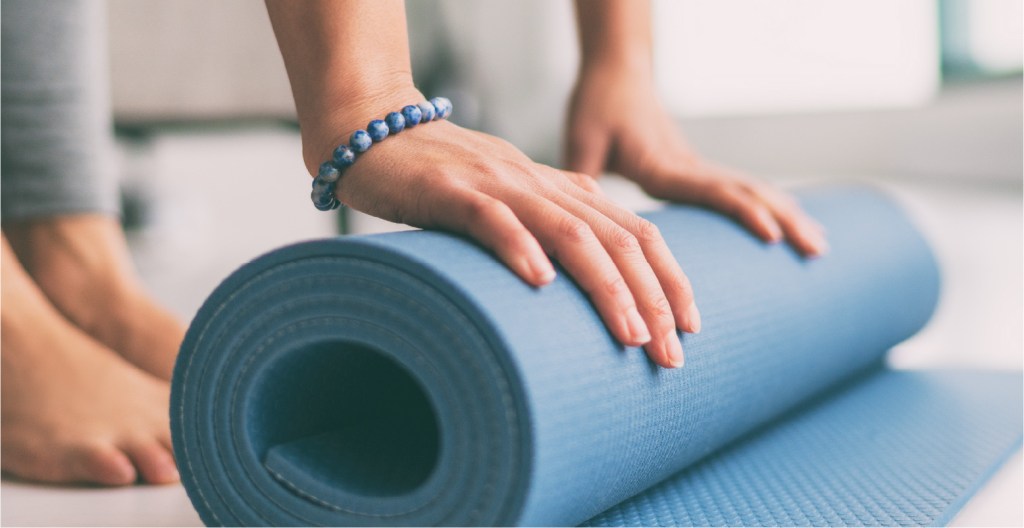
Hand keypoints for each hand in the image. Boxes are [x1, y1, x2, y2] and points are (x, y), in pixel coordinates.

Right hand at [309, 100, 699, 367]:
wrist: (376, 133)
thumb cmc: (443, 180)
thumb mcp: (510, 204)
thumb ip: (547, 230)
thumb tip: (576, 285)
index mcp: (562, 191)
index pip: (636, 232)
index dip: (670, 278)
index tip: (691, 327)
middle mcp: (541, 186)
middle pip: (617, 239)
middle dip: (654, 298)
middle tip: (670, 354)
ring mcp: (499, 185)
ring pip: (570, 232)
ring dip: (606, 285)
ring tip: (630, 333)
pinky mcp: (451, 191)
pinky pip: (492, 218)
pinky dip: (519, 247)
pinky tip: (540, 283)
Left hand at [565, 64, 828, 256]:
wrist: (617, 73)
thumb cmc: (598, 104)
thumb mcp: (582, 138)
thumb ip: (581, 172)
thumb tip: (575, 218)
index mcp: (663, 164)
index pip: (711, 189)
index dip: (742, 211)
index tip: (771, 234)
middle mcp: (689, 166)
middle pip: (746, 192)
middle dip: (784, 221)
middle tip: (818, 251)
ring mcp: (698, 168)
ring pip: (752, 191)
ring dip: (788, 215)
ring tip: (820, 247)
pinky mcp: (697, 170)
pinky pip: (741, 189)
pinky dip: (772, 207)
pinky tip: (790, 226)